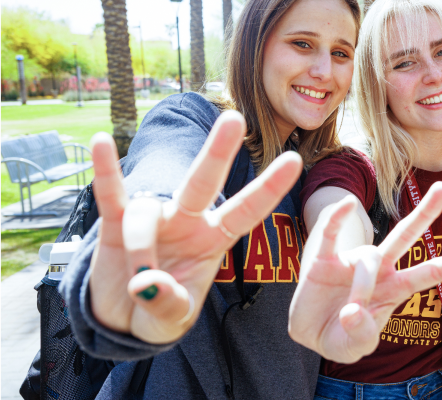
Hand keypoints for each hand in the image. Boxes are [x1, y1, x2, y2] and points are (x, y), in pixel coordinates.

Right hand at [88, 111, 302, 343]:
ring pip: (147, 215)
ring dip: (141, 248)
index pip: (246, 210)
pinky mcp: (114, 222)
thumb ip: (169, 305)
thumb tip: (148, 284)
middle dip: (219, 152)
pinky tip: (100, 141)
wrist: (121, 317)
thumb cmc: (160, 311)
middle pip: (204, 182)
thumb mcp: (172, 320)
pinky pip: (111, 193)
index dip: (268, 188)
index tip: (295, 159)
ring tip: (139, 283)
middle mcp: (186, 221)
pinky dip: (106, 170)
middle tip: (235, 118)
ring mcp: (152, 218)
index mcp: (213, 239)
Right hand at [288, 183, 441, 362]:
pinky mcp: (324, 260)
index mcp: (394, 290)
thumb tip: (353, 312)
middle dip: (425, 212)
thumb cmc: (340, 337)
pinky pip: (332, 234)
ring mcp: (351, 262)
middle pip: (406, 236)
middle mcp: (379, 270)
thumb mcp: (354, 348)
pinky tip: (346, 204)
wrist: (308, 334)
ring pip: (369, 256)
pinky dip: (338, 219)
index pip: (431, 273)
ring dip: (362, 285)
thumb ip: (361, 335)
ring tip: (348, 314)